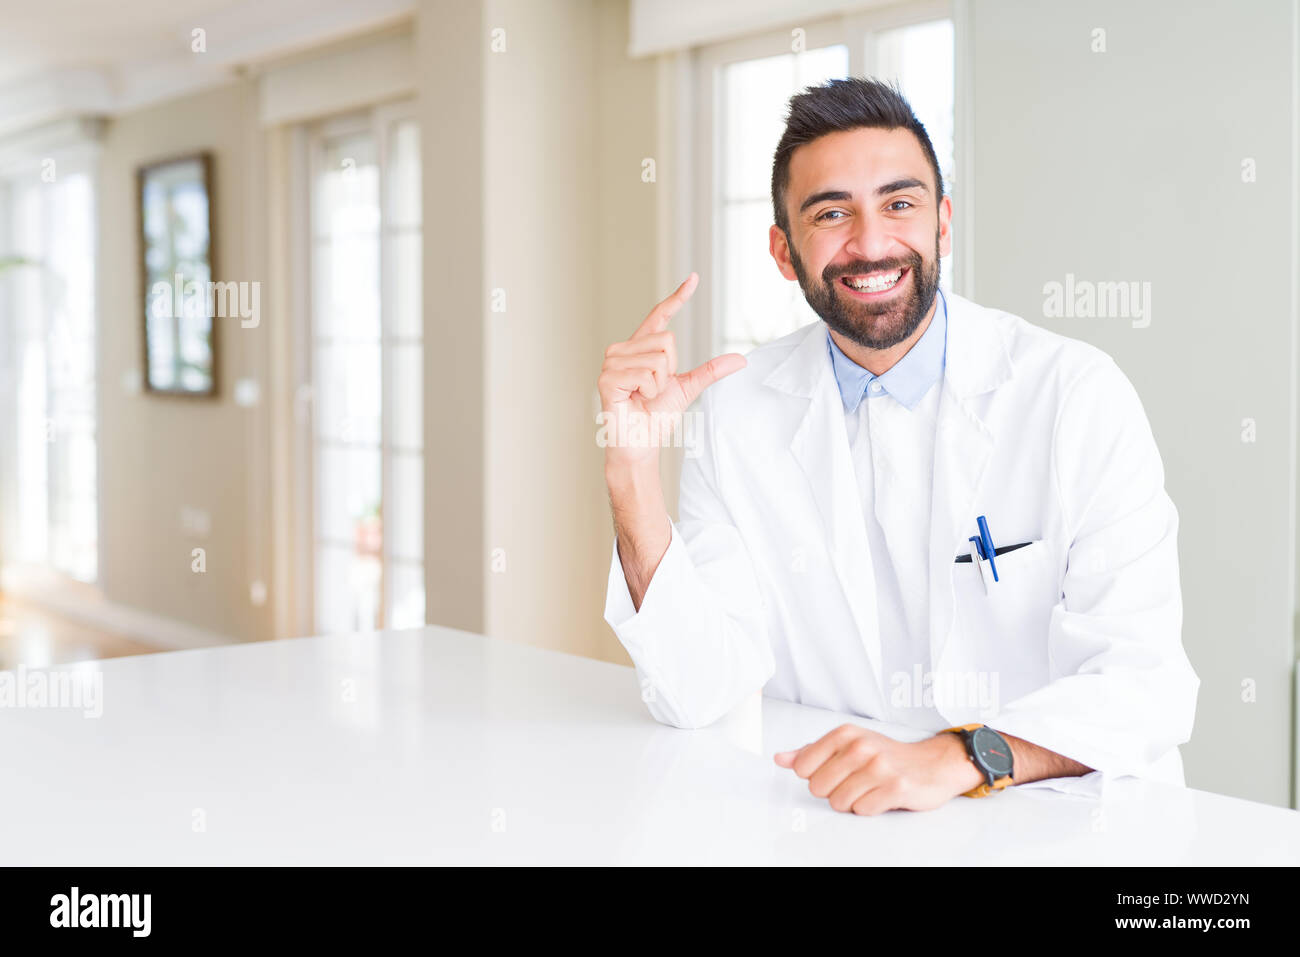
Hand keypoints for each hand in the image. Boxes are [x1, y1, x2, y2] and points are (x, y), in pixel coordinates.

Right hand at [597, 273, 745, 472]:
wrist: (640, 445)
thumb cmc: (656, 418)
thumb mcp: (687, 388)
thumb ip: (710, 371)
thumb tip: (741, 360)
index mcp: (641, 348)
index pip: (660, 317)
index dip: (677, 298)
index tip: (694, 278)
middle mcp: (623, 349)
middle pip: (667, 341)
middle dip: (670, 371)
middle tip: (653, 390)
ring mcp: (612, 362)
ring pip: (658, 358)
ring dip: (658, 384)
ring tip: (642, 396)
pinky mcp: (607, 377)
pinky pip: (644, 373)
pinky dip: (648, 391)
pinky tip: (634, 400)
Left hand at [774, 724, 985, 814]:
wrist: (932, 764)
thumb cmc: (886, 755)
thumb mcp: (847, 745)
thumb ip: (811, 753)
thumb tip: (780, 759)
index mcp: (845, 734)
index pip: (803, 767)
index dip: (816, 776)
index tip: (834, 772)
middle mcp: (861, 746)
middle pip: (818, 788)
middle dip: (834, 791)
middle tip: (855, 782)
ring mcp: (879, 766)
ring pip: (839, 802)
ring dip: (853, 802)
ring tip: (869, 789)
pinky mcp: (896, 787)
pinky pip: (862, 810)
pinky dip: (870, 808)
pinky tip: (881, 796)